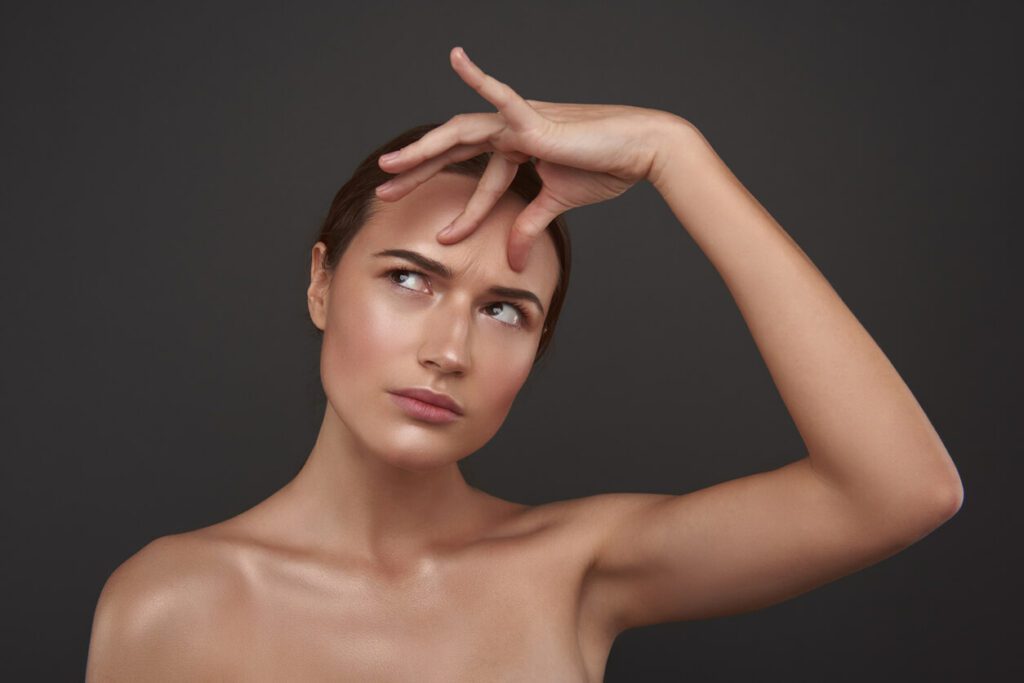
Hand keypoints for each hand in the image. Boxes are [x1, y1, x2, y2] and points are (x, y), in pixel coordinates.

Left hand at [375, 46, 682, 270]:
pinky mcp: (535, 120)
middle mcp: (510, 131)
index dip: (459, 212)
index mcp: (516, 149)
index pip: (476, 178)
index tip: (442, 239)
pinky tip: (456, 57)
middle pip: (453, 150)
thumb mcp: (557, 203)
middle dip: (417, 172)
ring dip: (424, 150)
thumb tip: (514, 260)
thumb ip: (529, 226)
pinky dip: (478, 78)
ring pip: (461, 132)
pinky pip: (502, 97)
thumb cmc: (604, 168)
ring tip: (391, 167)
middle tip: (383, 192)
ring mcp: (520, 121)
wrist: (640, 151)